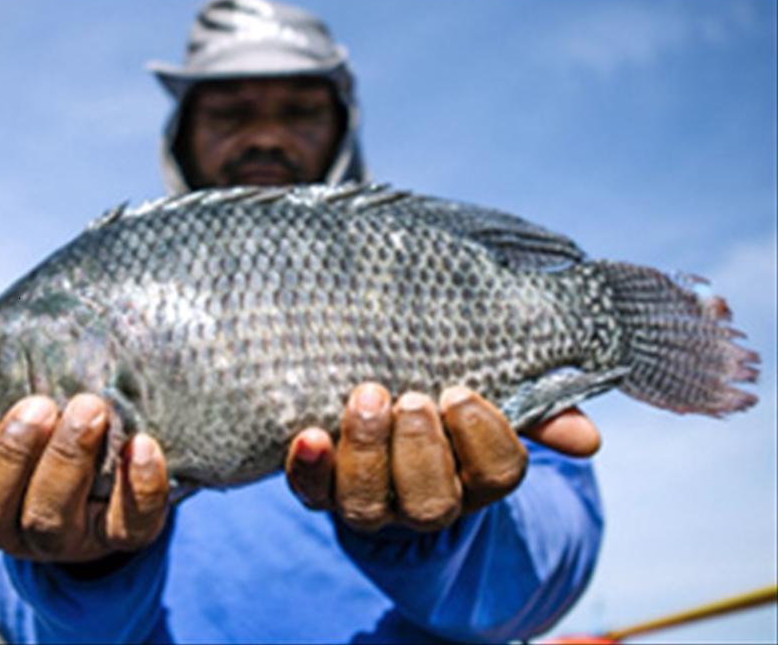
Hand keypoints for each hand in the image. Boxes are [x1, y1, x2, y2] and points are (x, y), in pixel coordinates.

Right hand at [0, 293, 170, 562]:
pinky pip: (128, 526)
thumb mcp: (13, 385)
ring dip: (67, 461)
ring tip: (91, 408)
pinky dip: (138, 486)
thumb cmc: (47, 418)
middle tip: (40, 403)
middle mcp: (4, 518)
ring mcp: (61, 536)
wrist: (114, 469)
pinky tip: (143, 445)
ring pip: (48, 518)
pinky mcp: (119, 538)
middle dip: (10, 453)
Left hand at [285, 382, 600, 531]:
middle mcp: (424, 503)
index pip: (497, 475)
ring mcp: (370, 504)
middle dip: (422, 449)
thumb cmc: (447, 417)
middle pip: (431, 502)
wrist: (383, 444)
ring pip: (367, 503)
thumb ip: (538, 413)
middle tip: (413, 399)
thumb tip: (588, 439)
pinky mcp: (321, 491)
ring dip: (367, 450)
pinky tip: (308, 434)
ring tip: (368, 397)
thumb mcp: (492, 410)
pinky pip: (310, 491)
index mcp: (475, 480)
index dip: (482, 436)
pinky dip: (308, 467)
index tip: (460, 392)